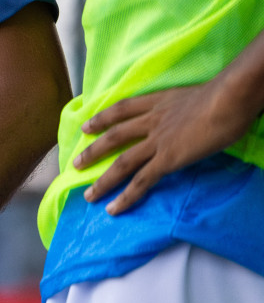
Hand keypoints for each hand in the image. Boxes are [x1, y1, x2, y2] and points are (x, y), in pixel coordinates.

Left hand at [76, 82, 254, 213]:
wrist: (227, 100)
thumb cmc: (224, 95)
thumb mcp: (197, 95)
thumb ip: (187, 107)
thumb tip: (194, 115)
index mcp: (158, 102)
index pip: (122, 109)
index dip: (102, 117)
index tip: (87, 125)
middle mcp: (151, 120)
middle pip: (114, 136)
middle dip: (93, 151)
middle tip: (76, 164)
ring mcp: (157, 140)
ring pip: (122, 162)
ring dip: (103, 181)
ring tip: (89, 195)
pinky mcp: (168, 159)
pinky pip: (142, 180)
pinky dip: (127, 196)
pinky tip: (115, 207)